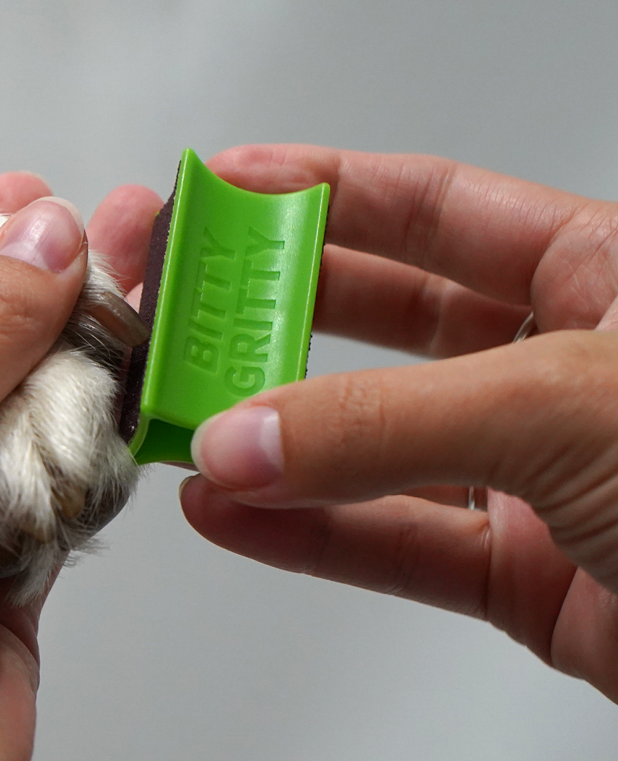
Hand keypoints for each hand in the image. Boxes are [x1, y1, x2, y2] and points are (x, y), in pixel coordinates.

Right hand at [176, 146, 617, 702]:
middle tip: (184, 304)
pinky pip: (391, 543)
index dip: (318, 189)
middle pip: (380, 322)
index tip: (227, 187)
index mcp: (599, 273)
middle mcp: (558, 365)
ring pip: (374, 444)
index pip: (428, 208)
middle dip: (273, 311)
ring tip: (186, 420)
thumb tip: (246, 438)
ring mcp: (537, 472)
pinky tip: (236, 514)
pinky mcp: (526, 573)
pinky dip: (307, 533)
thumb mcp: (570, 406)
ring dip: (275, 436)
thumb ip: (390, 426)